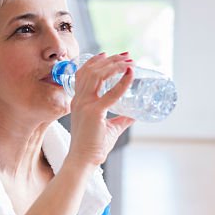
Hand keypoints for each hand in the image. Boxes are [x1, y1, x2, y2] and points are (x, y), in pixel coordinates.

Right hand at [66, 52, 135, 166]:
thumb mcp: (110, 128)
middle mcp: (79, 100)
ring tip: (128, 61)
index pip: (83, 74)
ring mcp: (85, 105)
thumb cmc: (93, 147)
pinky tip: (130, 74)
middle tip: (125, 55)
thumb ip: (121, 120)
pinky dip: (122, 82)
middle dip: (109, 60)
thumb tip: (135, 115)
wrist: (83, 161)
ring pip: (98, 76)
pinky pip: (111, 93)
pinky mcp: (94, 112)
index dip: (95, 61)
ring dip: (114, 65)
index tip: (108, 54)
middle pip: (92, 71)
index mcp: (79, 101)